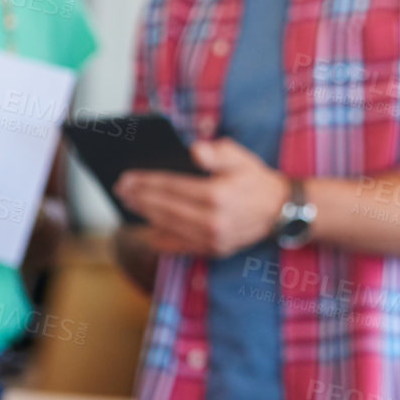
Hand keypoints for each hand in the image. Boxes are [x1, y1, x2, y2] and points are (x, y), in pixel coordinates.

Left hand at [114, 138, 290, 258]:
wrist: (280, 210)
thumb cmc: (255, 179)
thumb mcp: (241, 157)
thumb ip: (217, 152)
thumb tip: (194, 150)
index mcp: (218, 194)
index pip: (172, 187)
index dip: (146, 182)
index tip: (126, 177)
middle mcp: (213, 220)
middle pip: (165, 208)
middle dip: (139, 198)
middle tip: (120, 190)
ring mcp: (212, 239)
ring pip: (168, 227)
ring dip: (145, 216)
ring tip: (128, 204)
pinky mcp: (214, 250)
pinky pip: (179, 246)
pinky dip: (159, 238)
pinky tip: (146, 229)